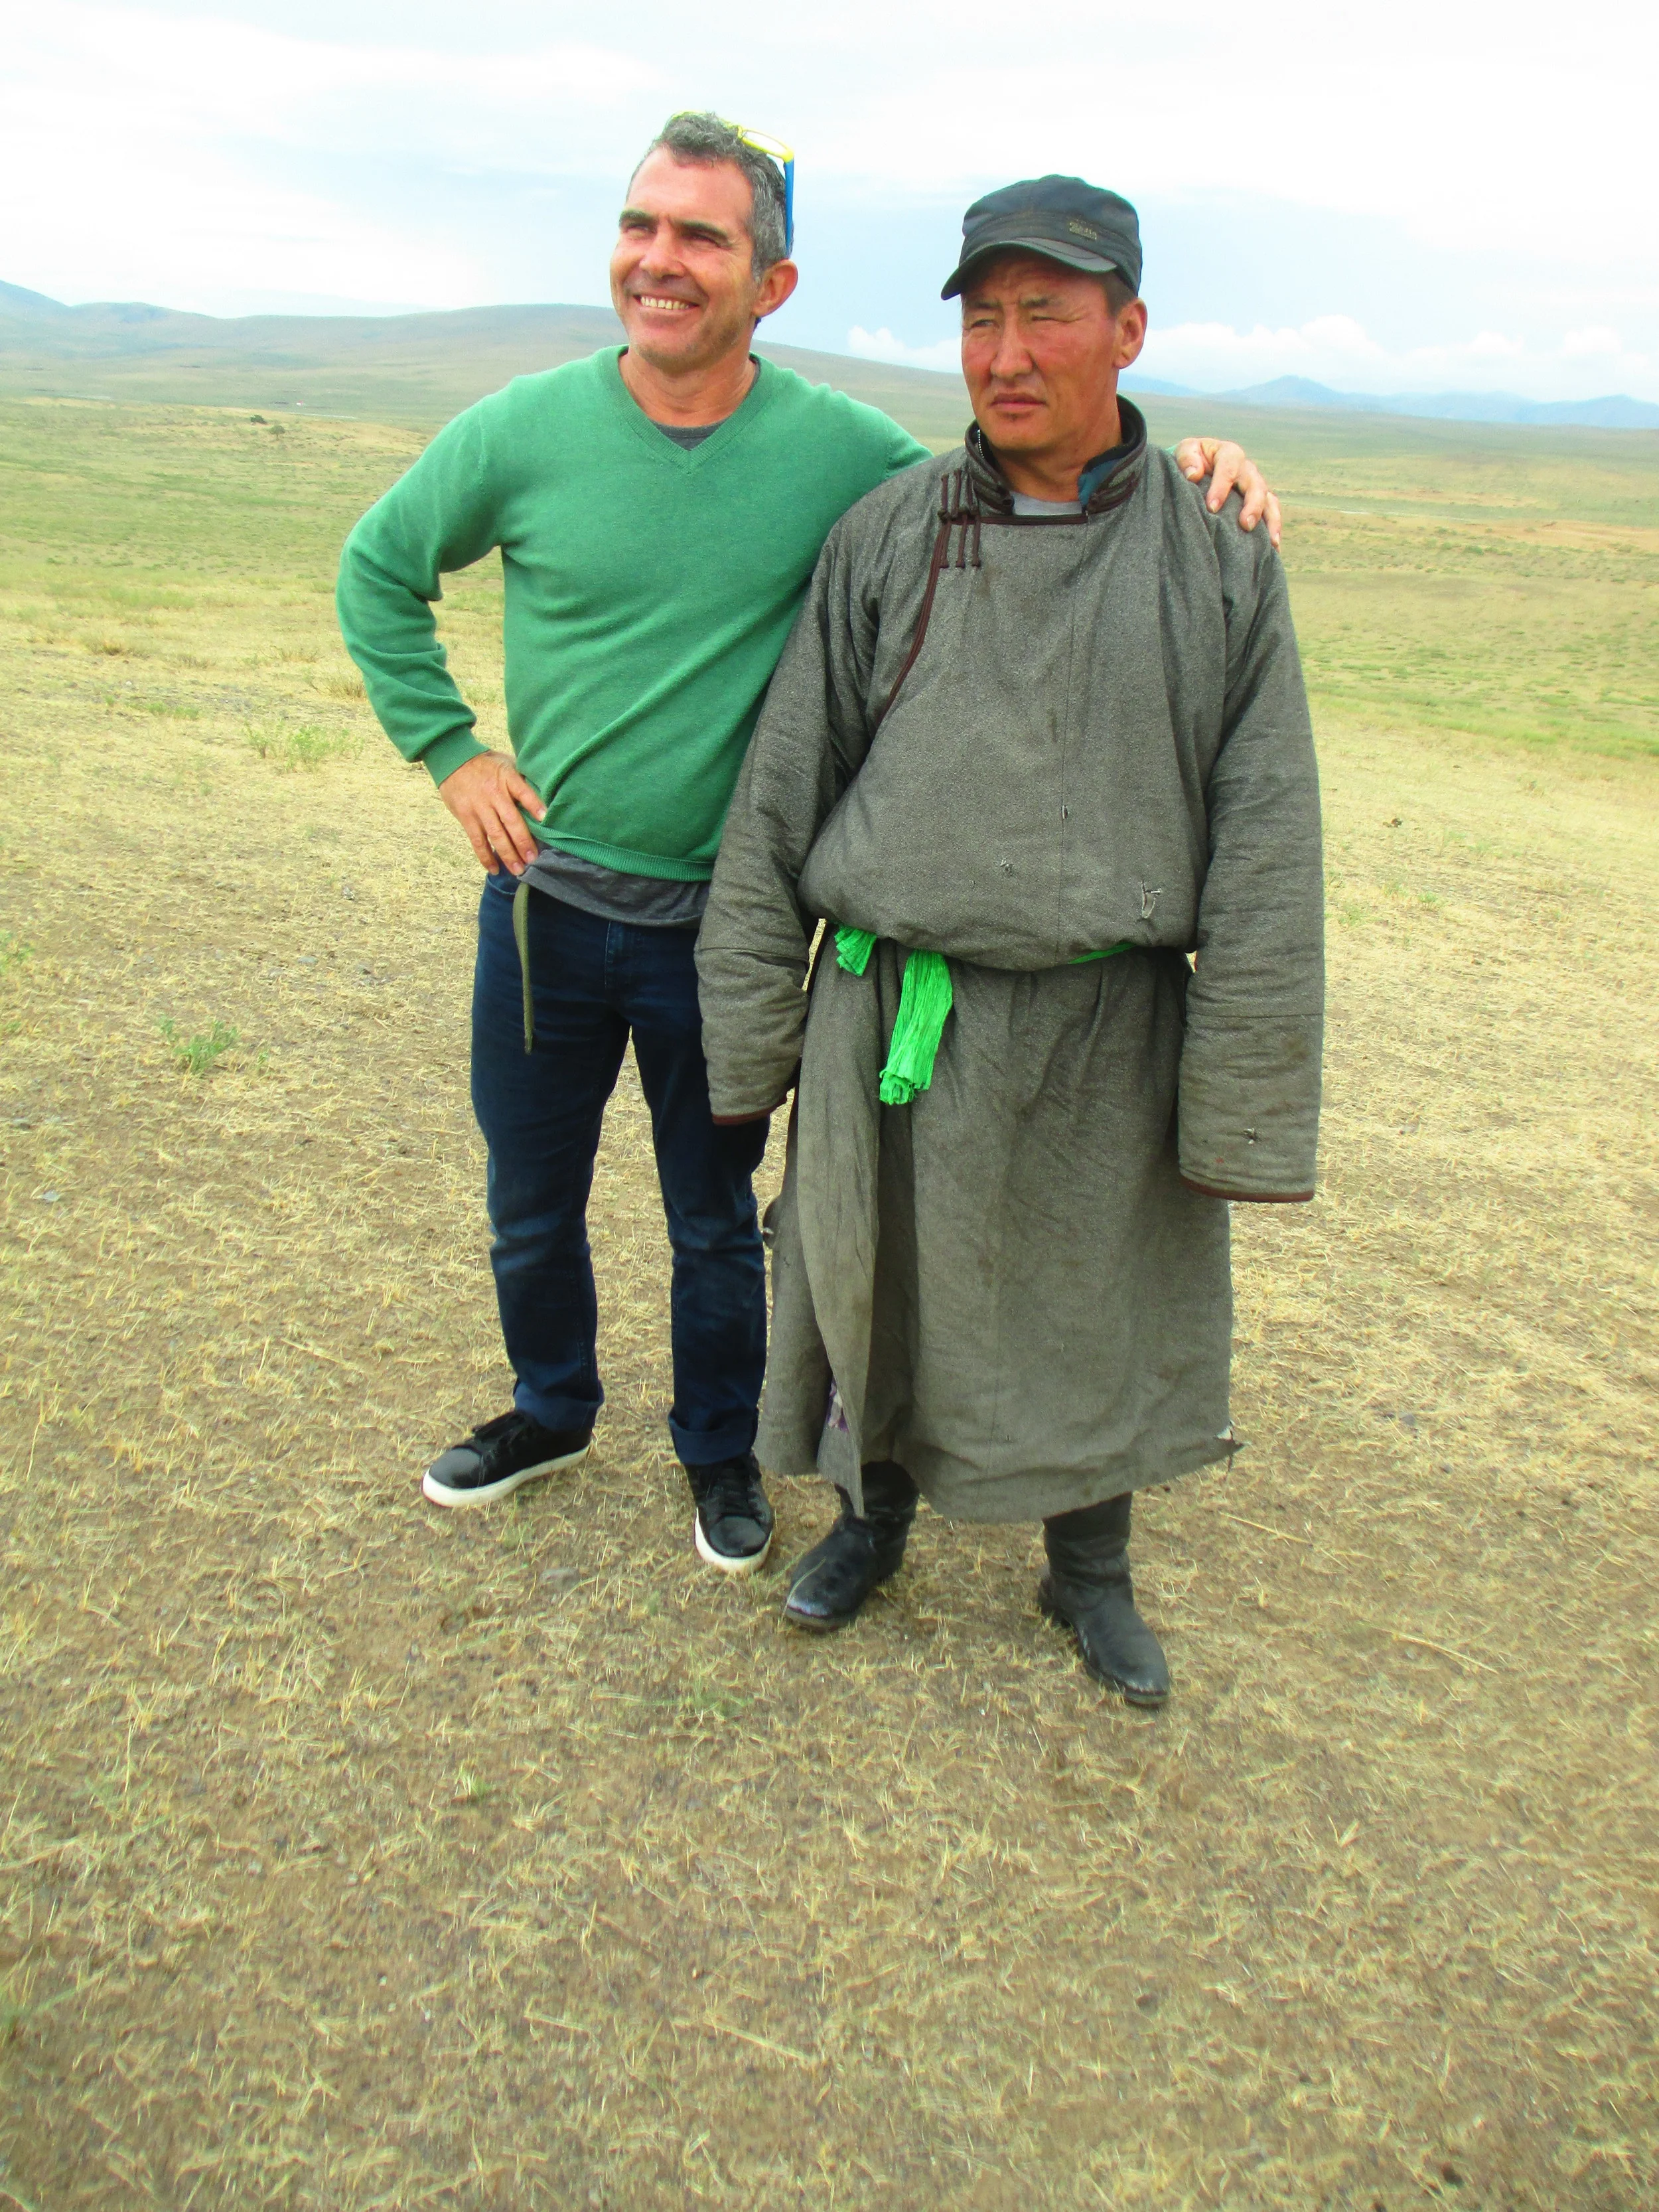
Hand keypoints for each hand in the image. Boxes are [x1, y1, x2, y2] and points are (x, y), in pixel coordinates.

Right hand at [438, 749, 545, 874]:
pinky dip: (486, 856)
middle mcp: (494, 794)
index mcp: (507, 777)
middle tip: (533, 859)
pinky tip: (495, 869)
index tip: (545, 818)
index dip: (534, 804)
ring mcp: (479, 807)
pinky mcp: (467, 817)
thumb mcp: (506, 763)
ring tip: (518, 870)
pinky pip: (477, 840)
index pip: (523, 791)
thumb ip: (521, 779)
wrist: (453, 760)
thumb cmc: (487, 764)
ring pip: (495, 835)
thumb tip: (544, 794)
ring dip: (507, 854)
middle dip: (523, 842)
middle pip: (511, 821)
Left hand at [1173, 438, 1281, 547]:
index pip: (1228, 468)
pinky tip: (1274, 548)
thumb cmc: (1192, 460)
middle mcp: (1246, 469)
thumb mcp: (1186, 451)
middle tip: (1245, 525)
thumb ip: (1187, 458)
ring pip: (1269, 500)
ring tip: (1270, 542)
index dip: (1221, 487)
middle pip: (1255, 485)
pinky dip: (1274, 529)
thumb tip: (1193, 475)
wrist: (1199, 466)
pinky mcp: (1260, 501)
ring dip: (1270, 520)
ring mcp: (1255, 485)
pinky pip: (1272, 513)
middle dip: (1253, 505)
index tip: (1212, 507)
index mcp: (1229, 454)